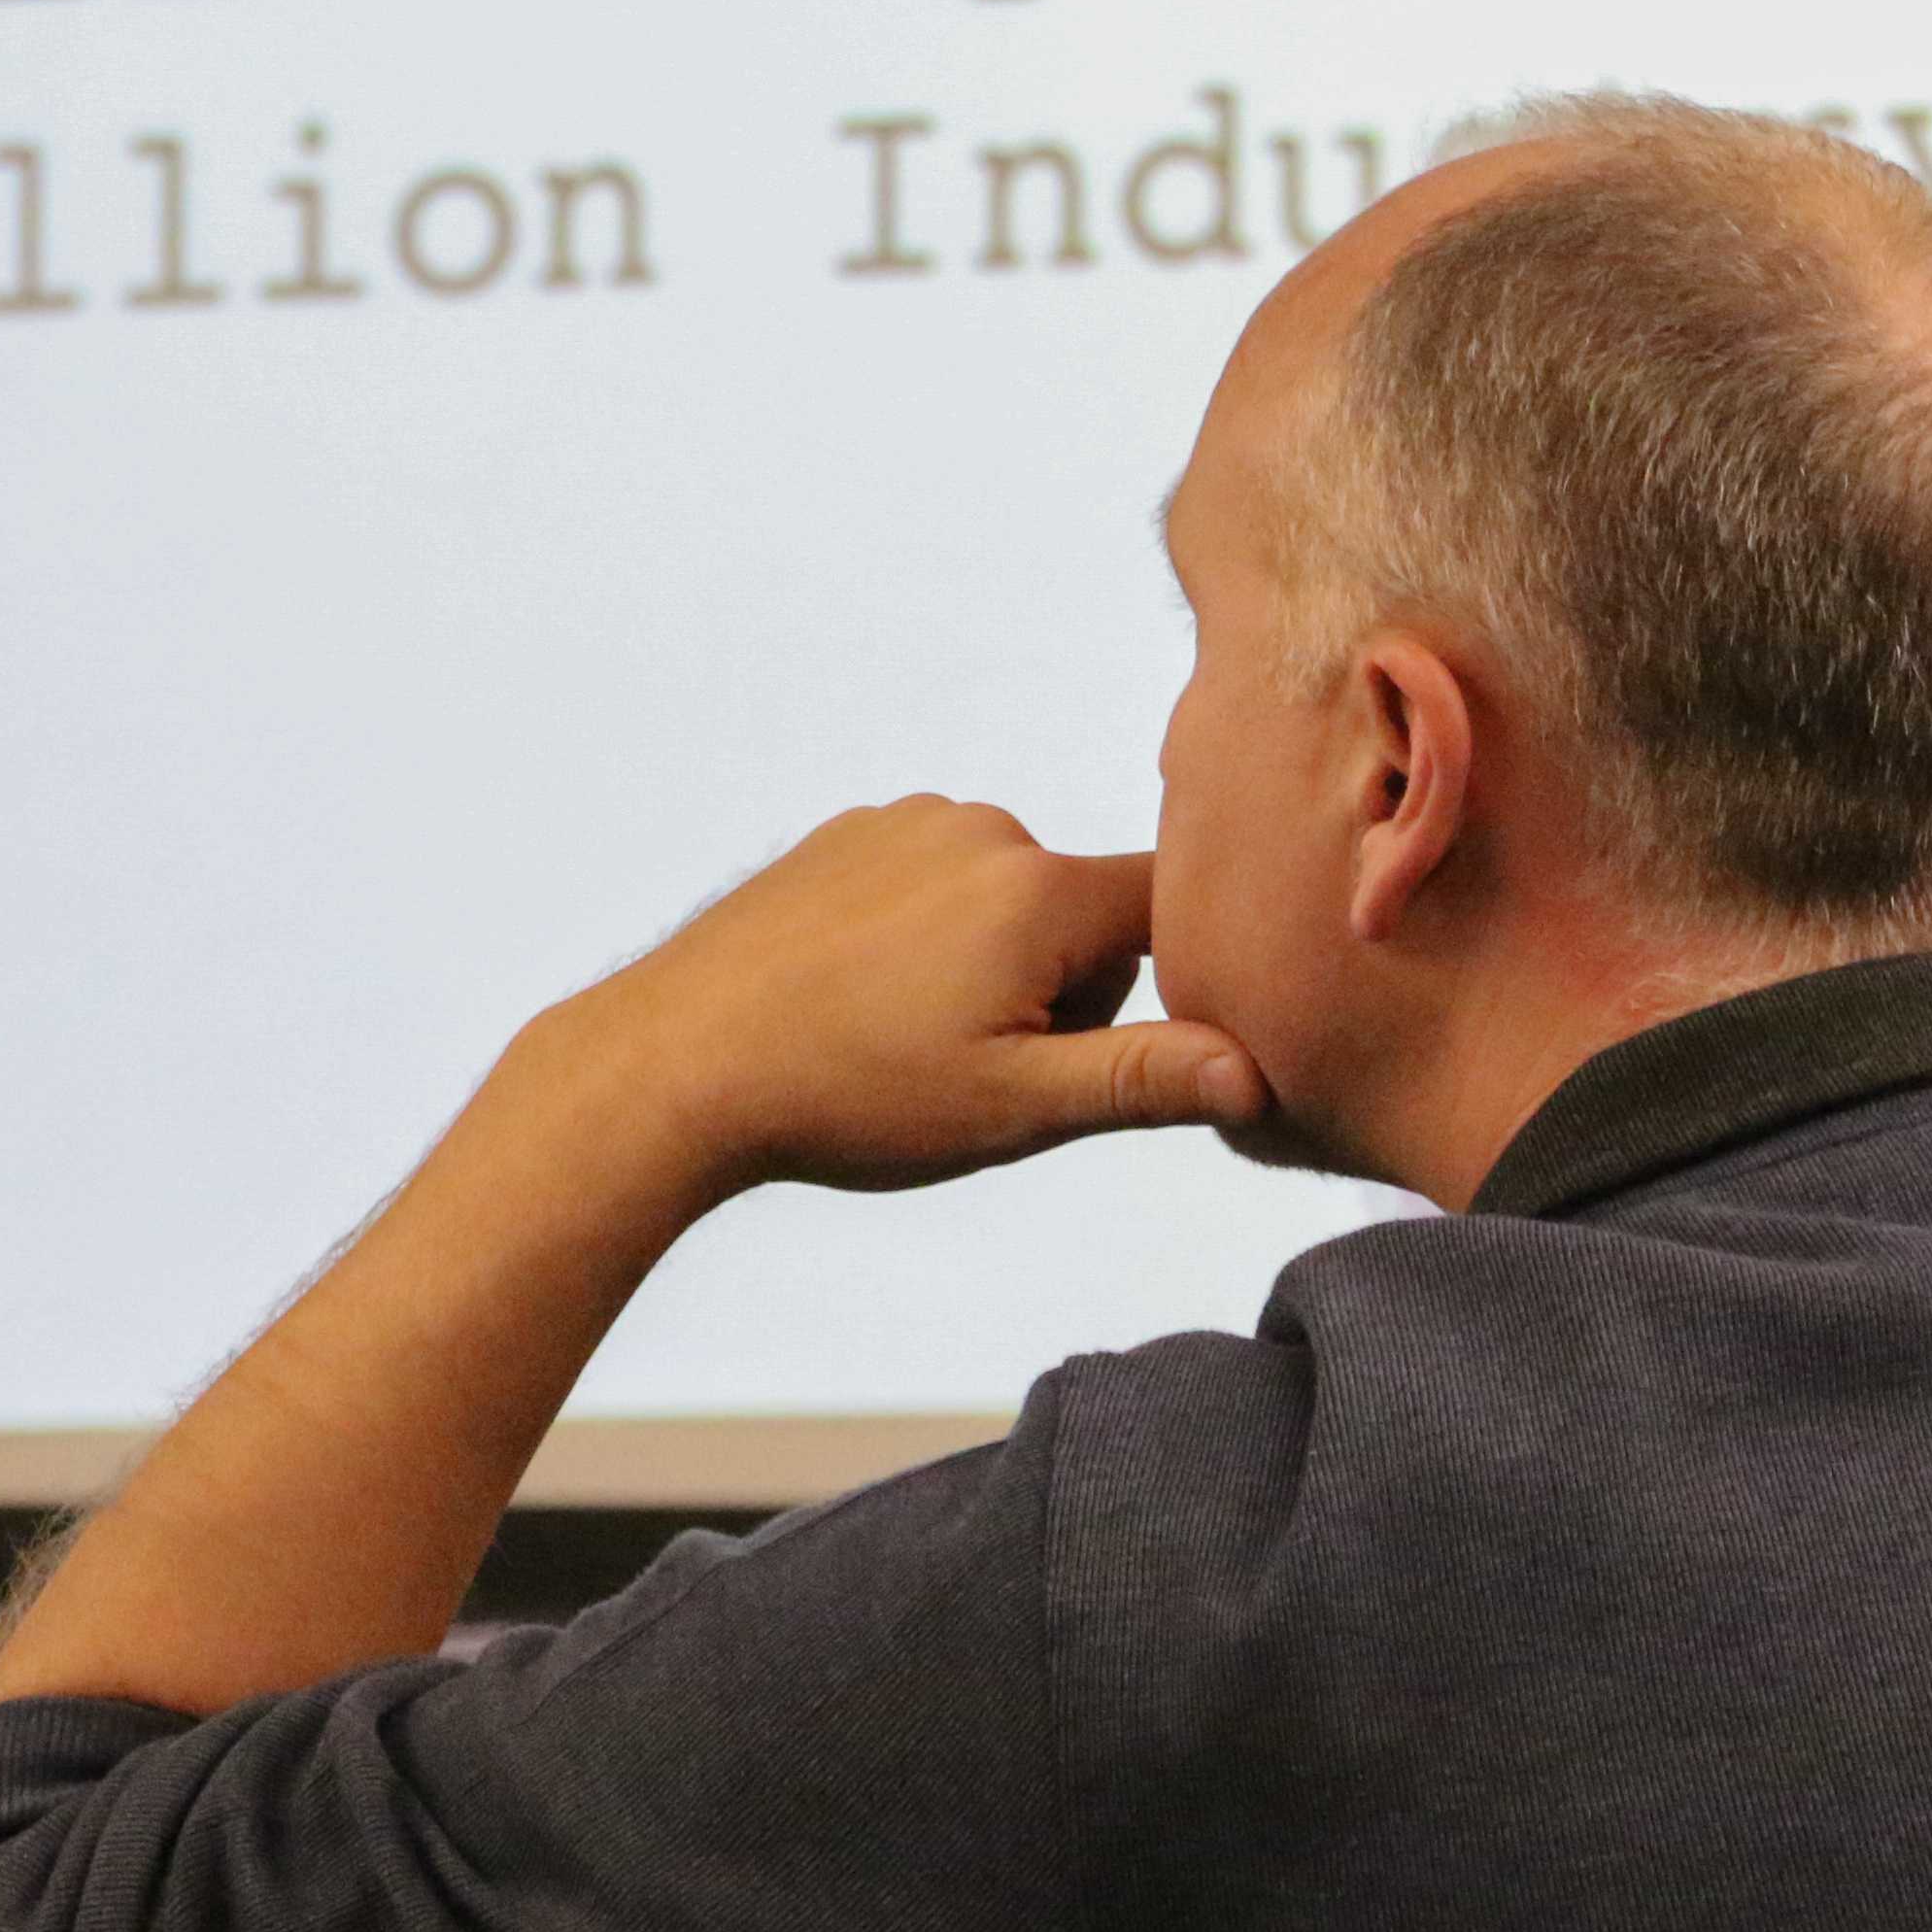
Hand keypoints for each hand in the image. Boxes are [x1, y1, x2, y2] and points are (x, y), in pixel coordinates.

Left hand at [541, 796, 1262, 1205]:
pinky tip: (862, 1000)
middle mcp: (982, 829)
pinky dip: (924, 938)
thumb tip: (1256, 1069)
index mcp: (1039, 890)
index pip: (1172, 909)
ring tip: (906, 1038)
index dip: (1171, 985)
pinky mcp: (848, 836)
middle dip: (1064, 990)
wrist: (675, 1062)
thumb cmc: (846, 1095)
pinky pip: (935, 881)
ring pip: (1009, 899)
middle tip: (975, 1066)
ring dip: (991, 966)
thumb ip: (1142, 1079)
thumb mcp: (1011, 1109)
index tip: (1119, 1044)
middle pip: (1088, 911)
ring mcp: (907, 822)